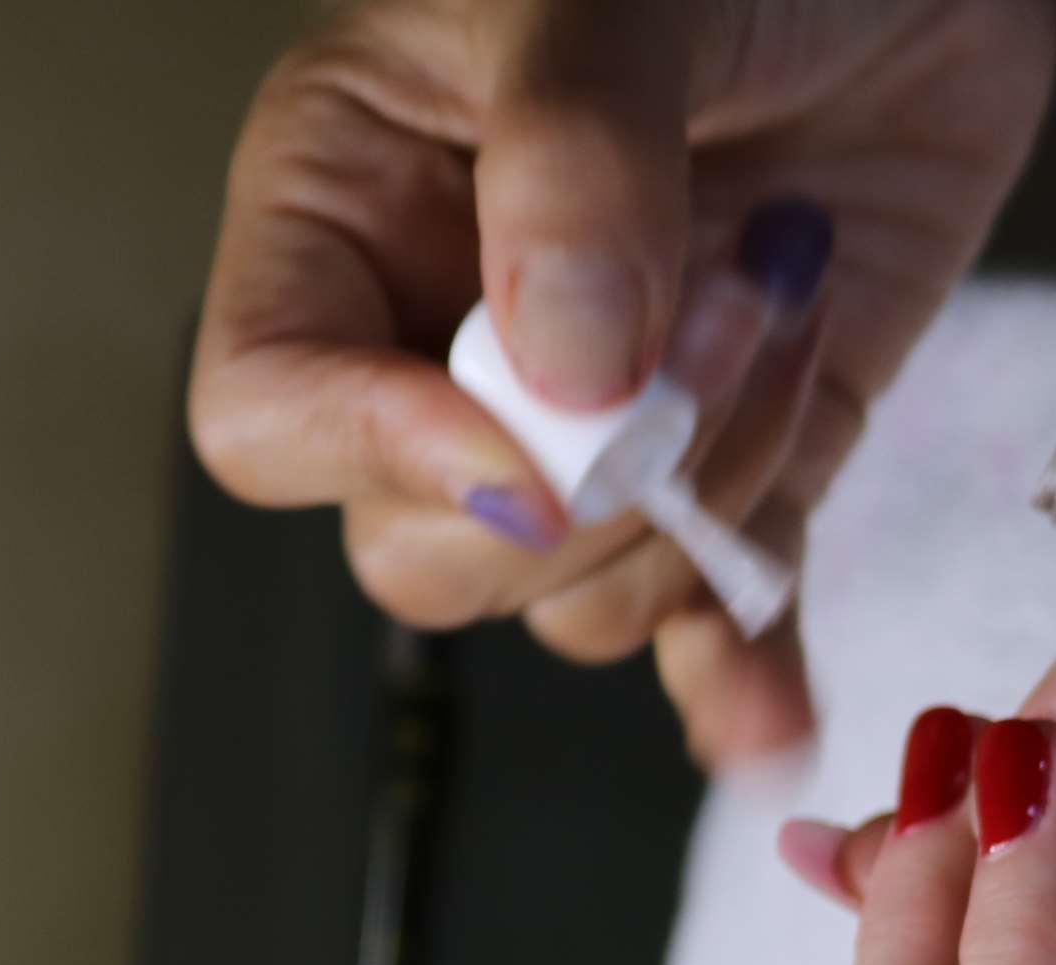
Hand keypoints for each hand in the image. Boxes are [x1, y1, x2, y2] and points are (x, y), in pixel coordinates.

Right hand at [191, 0, 1055, 765]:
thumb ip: (570, 162)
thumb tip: (559, 376)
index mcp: (348, 211)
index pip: (267, 412)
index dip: (379, 454)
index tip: (525, 434)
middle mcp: (446, 338)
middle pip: (429, 549)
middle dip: (588, 486)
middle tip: (715, 327)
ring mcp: (594, 423)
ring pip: (579, 596)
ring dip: (706, 502)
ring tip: (789, 307)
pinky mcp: (732, 465)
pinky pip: (704, 619)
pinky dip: (739, 667)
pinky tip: (768, 712)